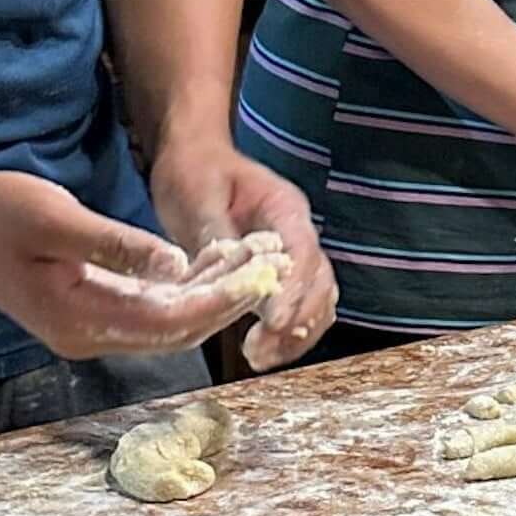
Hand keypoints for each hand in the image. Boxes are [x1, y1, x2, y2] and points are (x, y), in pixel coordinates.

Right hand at [0, 171, 270, 358]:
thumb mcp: (56, 219)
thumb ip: (115, 244)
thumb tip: (176, 264)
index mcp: (78, 318)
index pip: (167, 321)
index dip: (217, 301)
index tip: (257, 276)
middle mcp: (87, 335)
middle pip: (174, 331)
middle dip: (224, 303)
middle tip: (268, 268)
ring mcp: (87, 328)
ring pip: (165, 323)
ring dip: (208, 297)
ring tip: (250, 261)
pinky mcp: (89, 312)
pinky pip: (148, 311)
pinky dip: (183, 292)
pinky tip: (210, 264)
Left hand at [150, 137, 338, 368]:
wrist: (194, 157)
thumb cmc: (196, 170)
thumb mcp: (198, 195)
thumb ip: (216, 234)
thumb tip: (228, 271)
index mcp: (285, 208)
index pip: (303, 254)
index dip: (294, 292)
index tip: (274, 326)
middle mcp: (297, 233)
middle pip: (320, 282)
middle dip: (298, 321)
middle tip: (261, 352)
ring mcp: (292, 253)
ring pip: (317, 298)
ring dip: (298, 332)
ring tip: (262, 358)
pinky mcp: (277, 271)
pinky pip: (298, 304)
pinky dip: (289, 330)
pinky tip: (264, 349)